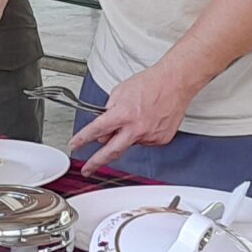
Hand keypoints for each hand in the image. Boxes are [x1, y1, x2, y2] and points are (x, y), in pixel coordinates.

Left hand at [70, 65, 197, 174]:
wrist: (176, 82)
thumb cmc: (152, 83)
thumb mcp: (121, 91)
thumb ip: (110, 109)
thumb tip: (105, 122)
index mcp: (123, 114)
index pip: (96, 130)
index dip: (82, 139)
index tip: (75, 145)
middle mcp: (136, 128)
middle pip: (111, 152)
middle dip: (96, 162)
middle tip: (87, 169)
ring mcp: (149, 136)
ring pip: (129, 143)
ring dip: (126, 136)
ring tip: (136, 117)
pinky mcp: (160, 139)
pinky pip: (144, 141)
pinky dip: (141, 134)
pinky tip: (147, 121)